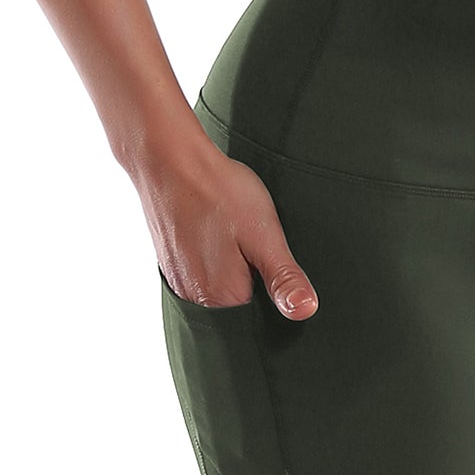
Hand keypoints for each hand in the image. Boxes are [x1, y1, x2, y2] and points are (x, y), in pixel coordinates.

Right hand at [144, 149, 318, 317]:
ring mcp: (178, 282)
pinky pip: (201, 275)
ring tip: (233, 235)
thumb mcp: (263, 234)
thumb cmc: (218, 191)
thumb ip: (283, 277)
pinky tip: (216, 233)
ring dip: (233, 269)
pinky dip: (213, 259)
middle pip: (240, 305)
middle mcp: (195, 298)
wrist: (168, 158)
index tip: (273, 260)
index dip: (276, 291)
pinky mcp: (170, 264)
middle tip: (252, 240)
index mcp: (223, 298)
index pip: (263, 316)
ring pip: (220, 289)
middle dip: (254, 280)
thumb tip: (305, 312)